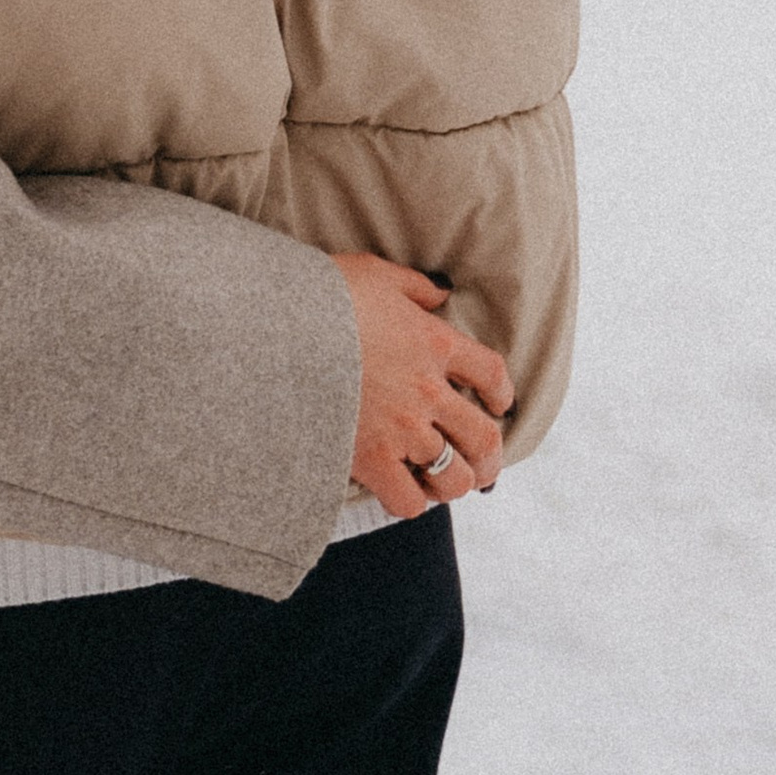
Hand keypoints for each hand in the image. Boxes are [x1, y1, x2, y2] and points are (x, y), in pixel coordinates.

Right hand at [333, 253, 513, 519]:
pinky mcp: (371, 458)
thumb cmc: (321, 295)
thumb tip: (439, 295)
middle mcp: (428, 391)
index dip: (502, 393)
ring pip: (455, 476)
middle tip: (484, 465)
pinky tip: (404, 491)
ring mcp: (402, 429)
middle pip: (484, 437)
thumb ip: (413, 287)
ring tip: (446, 484)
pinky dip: (412, 501)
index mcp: (435, 344)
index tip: (497, 403)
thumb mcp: (374, 273)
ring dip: (456, 483)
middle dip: (490, 458)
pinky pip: (409, 500)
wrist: (274, 327)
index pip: (492, 375)